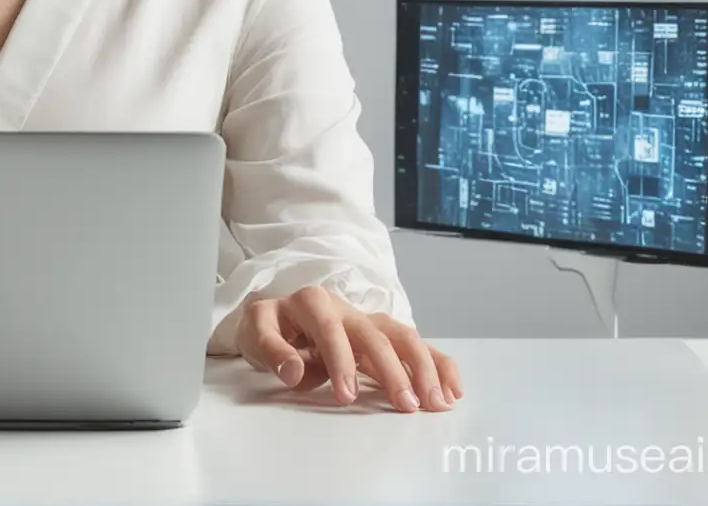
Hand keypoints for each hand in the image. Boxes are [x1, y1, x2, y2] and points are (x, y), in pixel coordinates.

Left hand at [235, 284, 460, 412]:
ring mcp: (368, 322)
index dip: (340, 361)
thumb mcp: (255, 334)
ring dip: (424, 369)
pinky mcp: (382, 338)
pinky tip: (452, 390)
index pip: (331, 330)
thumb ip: (272, 352)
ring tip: (436, 403)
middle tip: (406, 405)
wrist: (275, 319)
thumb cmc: (267, 328)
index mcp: (313, 303)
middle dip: (393, 371)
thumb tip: (294, 371)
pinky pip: (416, 347)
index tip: (346, 396)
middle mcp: (346, 308)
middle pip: (376, 335)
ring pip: (403, 338)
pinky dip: (438, 365)